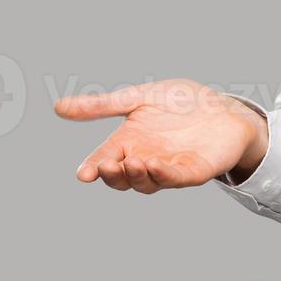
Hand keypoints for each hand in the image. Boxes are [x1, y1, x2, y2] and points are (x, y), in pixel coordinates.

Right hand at [54, 79, 268, 192]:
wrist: (223, 105)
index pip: (104, 160)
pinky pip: (176, 178)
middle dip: (112, 175)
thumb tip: (57, 107)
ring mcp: (169, 168)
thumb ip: (102, 105)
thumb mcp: (138, 98)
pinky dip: (164, 175)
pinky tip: (155, 166)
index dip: (93, 168)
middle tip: (106, 166)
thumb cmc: (181, 102)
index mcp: (129, 143)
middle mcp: (145, 159)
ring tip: (132, 162)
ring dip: (137, 176)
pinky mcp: (193, 171)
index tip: (83, 173)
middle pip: (122, 178)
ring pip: (146, 183)